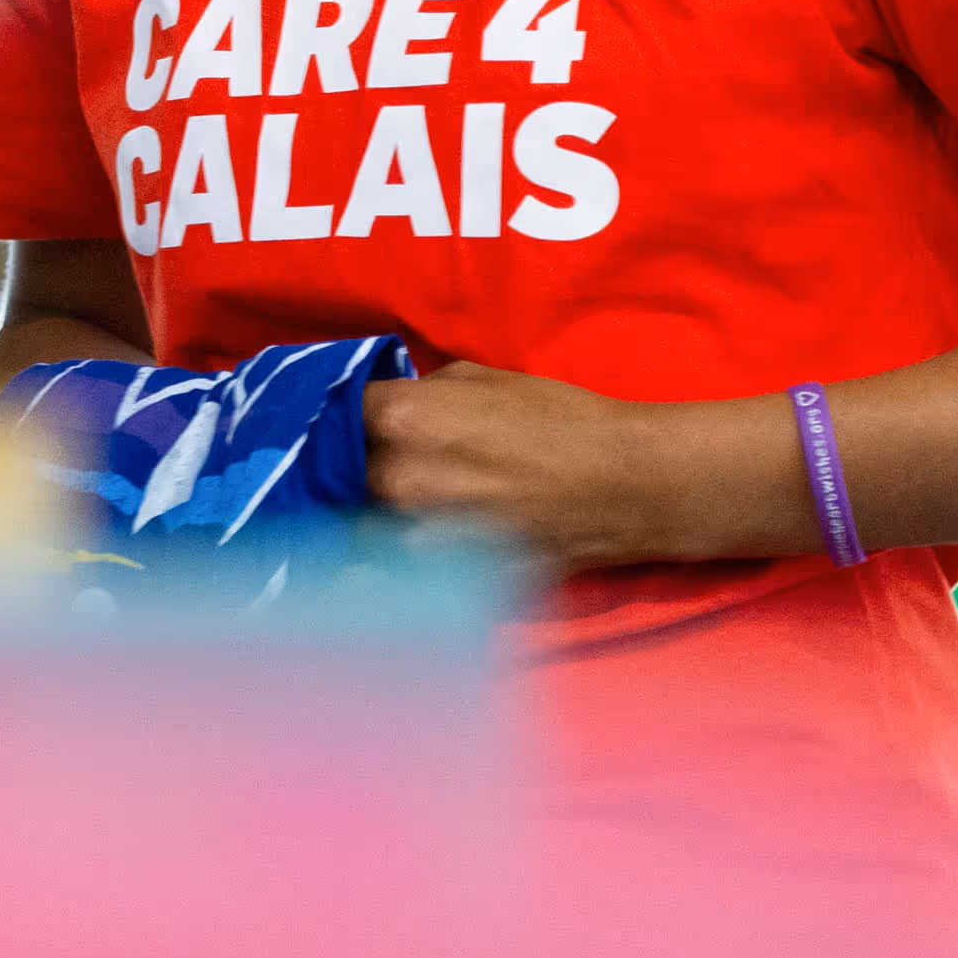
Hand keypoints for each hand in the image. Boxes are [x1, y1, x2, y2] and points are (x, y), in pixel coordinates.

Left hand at [360, 364, 702, 573]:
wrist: (629, 488)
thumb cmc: (564, 422)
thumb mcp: (485, 379)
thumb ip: (423, 391)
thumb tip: (388, 400)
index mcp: (405, 419)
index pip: (328, 414)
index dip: (329, 415)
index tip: (335, 420)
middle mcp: (399, 480)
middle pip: (333, 477)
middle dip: (341, 471)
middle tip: (359, 465)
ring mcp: (420, 538)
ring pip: (356, 531)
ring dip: (361, 521)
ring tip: (382, 511)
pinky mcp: (442, 579)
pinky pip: (391, 572)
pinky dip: (387, 563)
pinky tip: (406, 548)